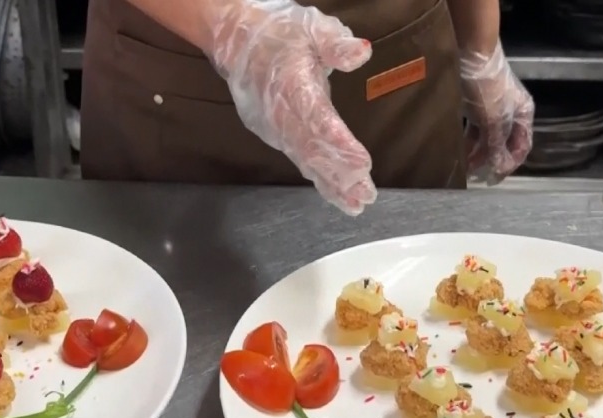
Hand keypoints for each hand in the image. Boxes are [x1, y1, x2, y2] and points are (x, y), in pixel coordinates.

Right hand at [206, 0, 376, 214]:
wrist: (236, 43)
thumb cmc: (279, 34)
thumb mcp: (311, 28)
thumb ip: (336, 43)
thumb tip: (362, 52)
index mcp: (292, 85)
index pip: (318, 119)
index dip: (339, 143)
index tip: (362, 163)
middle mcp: (282, 113)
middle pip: (313, 149)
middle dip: (340, 174)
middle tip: (365, 195)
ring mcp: (276, 128)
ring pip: (306, 160)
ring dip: (331, 183)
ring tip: (356, 204)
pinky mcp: (276, 136)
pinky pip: (300, 160)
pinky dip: (319, 178)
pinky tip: (337, 194)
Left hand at [460, 44, 533, 183]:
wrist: (472, 55)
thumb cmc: (488, 88)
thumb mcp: (494, 119)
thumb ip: (497, 144)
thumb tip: (498, 167)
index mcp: (524, 115)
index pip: (522, 148)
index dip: (509, 164)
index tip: (494, 178)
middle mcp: (512, 113)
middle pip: (505, 143)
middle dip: (491, 160)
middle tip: (477, 175)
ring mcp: (495, 109)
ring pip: (489, 137)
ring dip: (478, 152)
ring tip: (465, 165)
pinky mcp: (478, 105)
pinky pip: (476, 128)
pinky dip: (470, 140)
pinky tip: (460, 149)